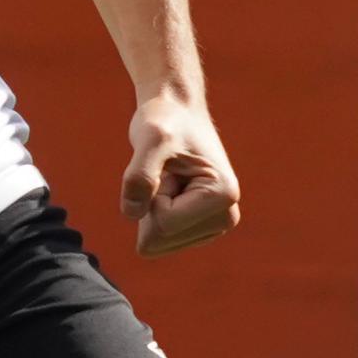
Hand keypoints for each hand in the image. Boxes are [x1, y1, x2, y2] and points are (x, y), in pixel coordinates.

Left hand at [122, 94, 240, 257]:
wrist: (176, 113)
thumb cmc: (165, 120)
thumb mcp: (150, 138)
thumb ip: (140, 174)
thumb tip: (131, 213)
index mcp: (223, 196)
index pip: (163, 225)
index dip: (150, 195)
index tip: (167, 167)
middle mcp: (226, 217)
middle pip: (159, 240)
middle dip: (151, 205)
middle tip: (167, 173)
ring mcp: (214, 227)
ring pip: (156, 244)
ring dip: (152, 209)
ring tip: (170, 179)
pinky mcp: (200, 230)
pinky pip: (156, 241)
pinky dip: (154, 213)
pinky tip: (172, 189)